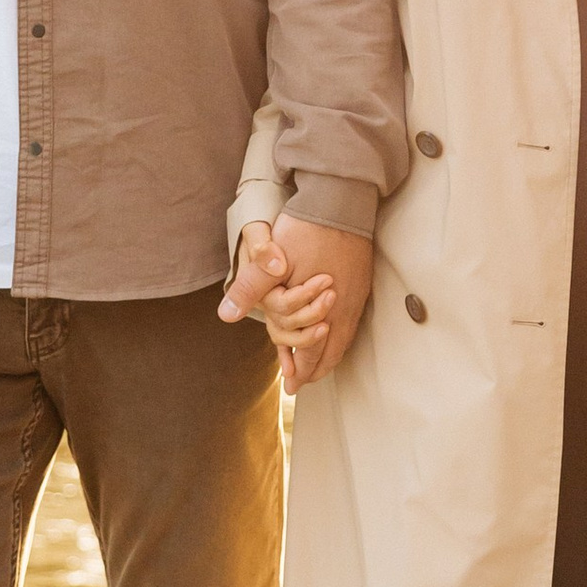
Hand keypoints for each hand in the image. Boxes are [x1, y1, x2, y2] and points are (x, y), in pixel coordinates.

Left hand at [223, 216, 373, 391]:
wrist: (340, 199)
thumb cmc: (306, 229)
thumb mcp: (272, 261)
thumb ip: (252, 289)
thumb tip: (225, 314)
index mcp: (322, 308)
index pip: (313, 353)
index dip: (300, 371)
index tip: (291, 387)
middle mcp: (344, 308)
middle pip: (332, 351)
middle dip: (315, 369)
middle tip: (302, 382)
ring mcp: (357, 296)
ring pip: (344, 337)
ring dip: (328, 353)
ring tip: (317, 364)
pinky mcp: (361, 282)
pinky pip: (352, 321)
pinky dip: (340, 334)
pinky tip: (333, 330)